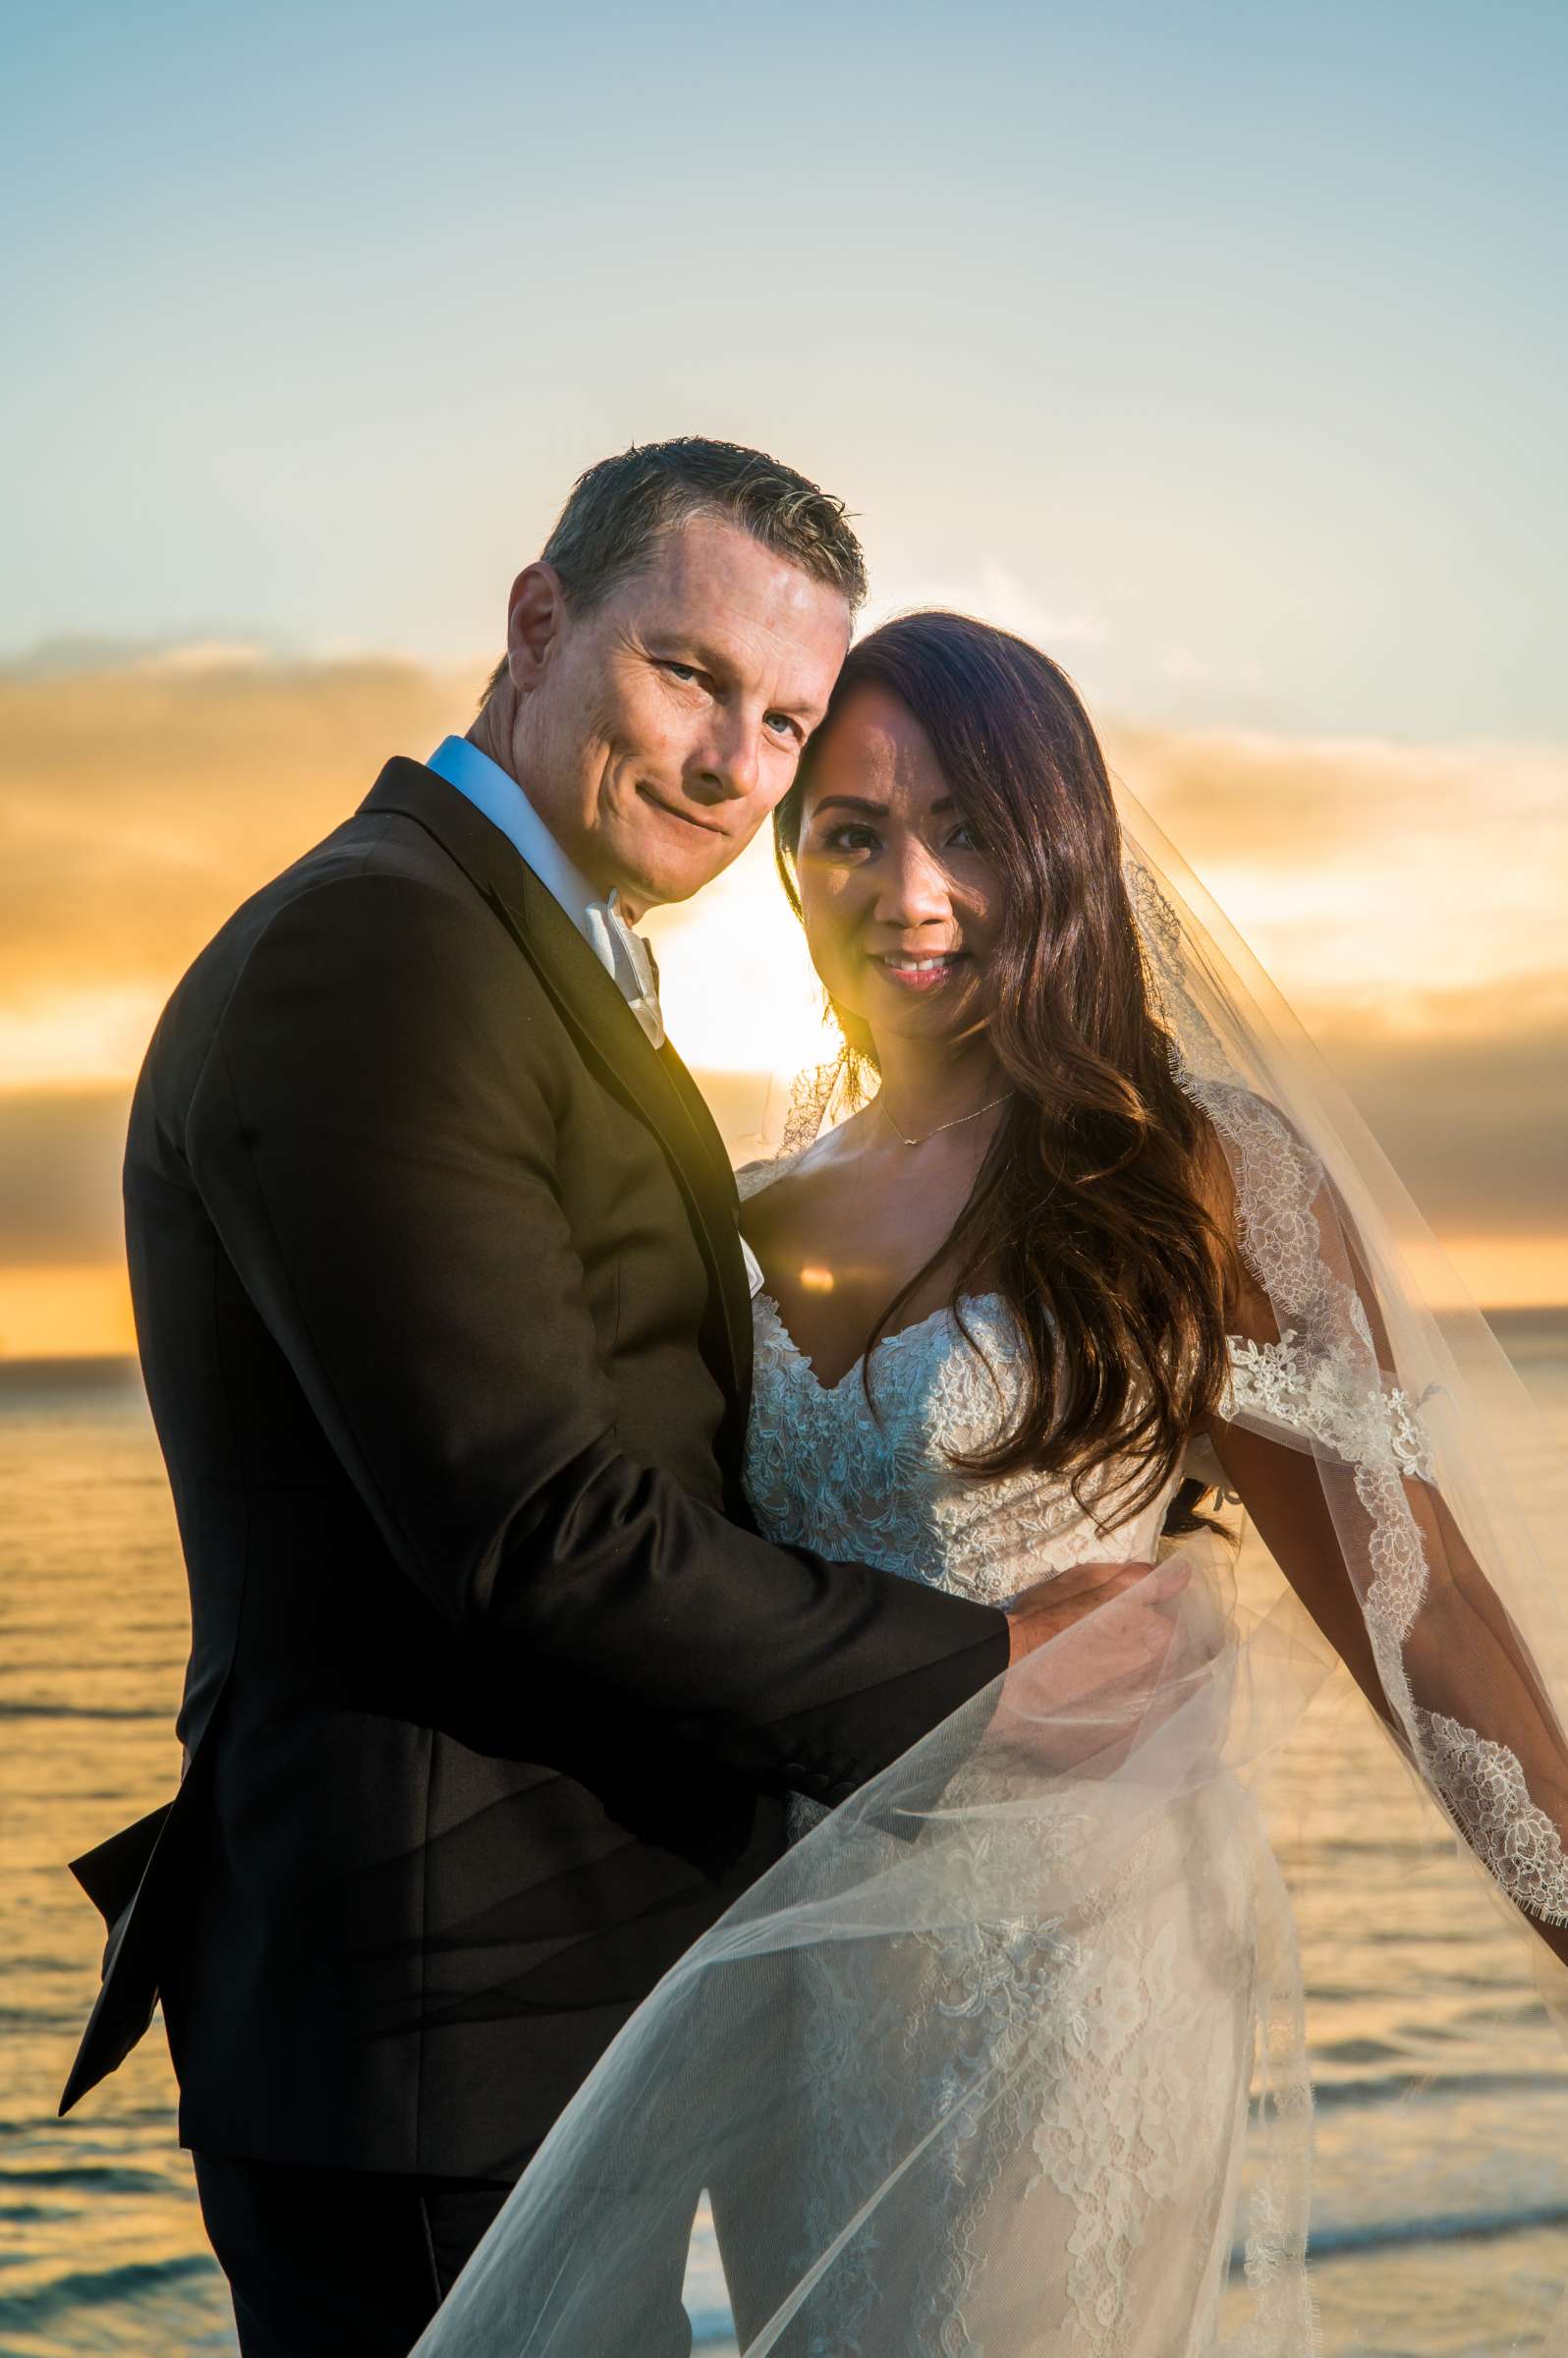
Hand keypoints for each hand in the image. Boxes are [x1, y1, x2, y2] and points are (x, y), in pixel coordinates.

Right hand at [994, 1556, 1202, 1768]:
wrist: (999, 1676)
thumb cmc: (1045, 1623)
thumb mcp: (1093, 1581)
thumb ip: (1147, 1579)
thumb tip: (1185, 1576)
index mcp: (1163, 1642)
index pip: (1209, 1642)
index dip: (1195, 1636)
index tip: (1178, 1635)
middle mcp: (1162, 1689)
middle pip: (1197, 1684)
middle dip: (1185, 1673)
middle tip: (1153, 1666)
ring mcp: (1140, 1729)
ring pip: (1175, 1719)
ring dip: (1166, 1706)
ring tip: (1136, 1696)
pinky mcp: (1115, 1758)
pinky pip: (1143, 1749)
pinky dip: (1138, 1735)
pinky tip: (1116, 1723)